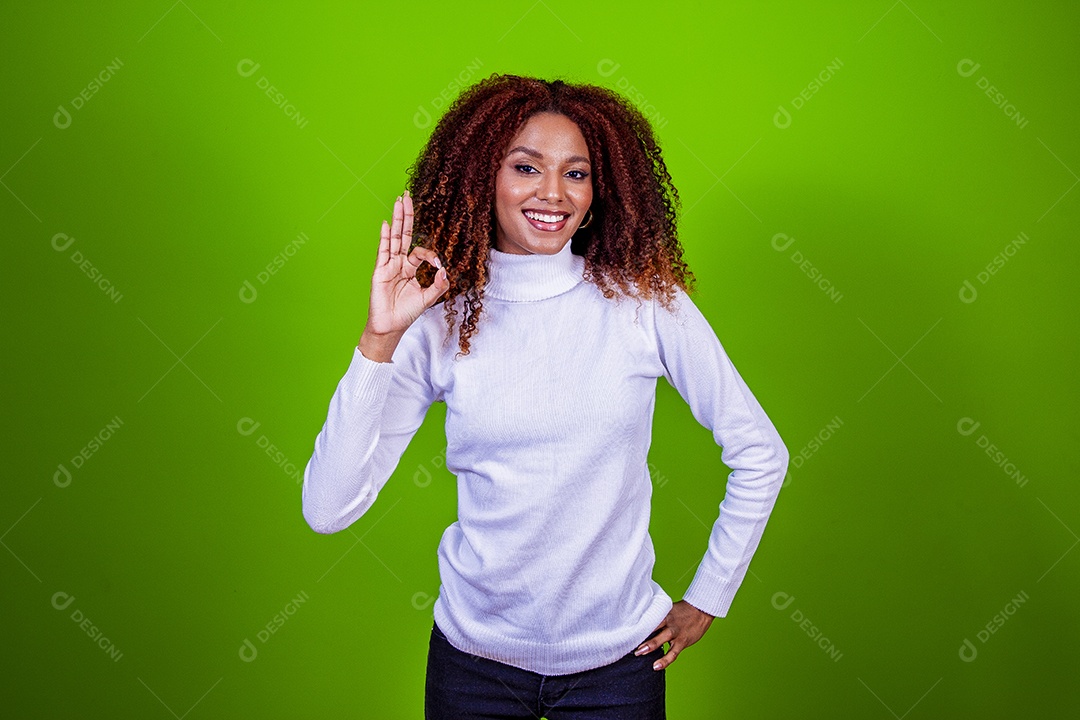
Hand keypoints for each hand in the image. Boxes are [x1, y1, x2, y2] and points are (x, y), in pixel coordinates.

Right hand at [364, 190, 448, 338]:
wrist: (390, 327)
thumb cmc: (406, 314)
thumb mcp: (428, 299)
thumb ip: (438, 286)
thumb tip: (445, 272)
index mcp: (410, 269)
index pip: (420, 251)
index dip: (430, 254)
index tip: (437, 265)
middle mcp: (399, 263)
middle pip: (404, 235)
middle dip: (407, 216)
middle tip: (408, 196)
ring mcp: (388, 265)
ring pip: (394, 238)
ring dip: (397, 219)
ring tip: (399, 201)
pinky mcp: (380, 271)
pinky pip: (383, 251)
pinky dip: (385, 237)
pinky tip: (386, 223)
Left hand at [634, 600, 713, 670]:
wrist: (702, 611)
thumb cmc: (683, 611)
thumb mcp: (669, 610)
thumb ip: (658, 617)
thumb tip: (643, 623)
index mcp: (664, 614)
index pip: (648, 618)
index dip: (638, 624)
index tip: (626, 630)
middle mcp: (668, 623)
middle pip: (652, 628)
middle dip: (640, 635)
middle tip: (628, 641)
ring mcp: (675, 633)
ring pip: (661, 640)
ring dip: (650, 646)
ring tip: (639, 654)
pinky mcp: (682, 642)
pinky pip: (672, 653)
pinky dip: (664, 660)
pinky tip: (656, 666)